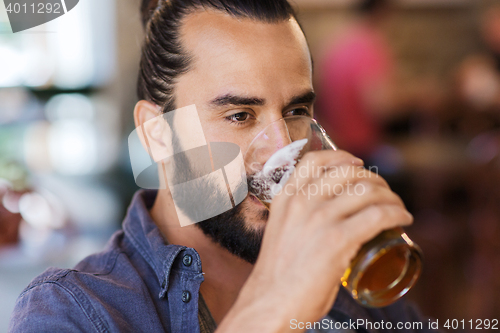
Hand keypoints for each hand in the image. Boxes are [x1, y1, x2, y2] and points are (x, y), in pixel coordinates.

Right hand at [218, 150, 412, 331]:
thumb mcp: (282, 232)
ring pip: (367, 190)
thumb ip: (300, 218)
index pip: (314, 160)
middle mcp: (302, 202)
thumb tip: (328, 216)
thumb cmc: (279, 275)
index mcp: (285, 198)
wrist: (271, 303)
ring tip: (397, 206)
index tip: (356, 162)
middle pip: (348, 172)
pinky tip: (403, 218)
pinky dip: (397, 212)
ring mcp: (320, 218)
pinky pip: (379, 214)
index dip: (341, 156)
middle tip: (383, 192)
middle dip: (373, 178)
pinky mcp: (338, 239)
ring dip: (390, 195)